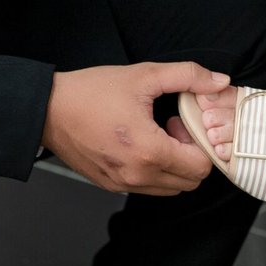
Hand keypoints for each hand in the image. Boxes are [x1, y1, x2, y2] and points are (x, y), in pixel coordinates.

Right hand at [41, 62, 229, 194]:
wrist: (47, 110)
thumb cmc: (90, 92)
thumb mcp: (144, 75)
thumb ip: (188, 76)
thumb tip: (219, 81)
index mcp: (149, 152)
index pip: (201, 167)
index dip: (201, 143)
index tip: (182, 122)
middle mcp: (137, 175)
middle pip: (190, 182)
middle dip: (190, 156)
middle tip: (173, 129)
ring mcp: (123, 184)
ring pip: (170, 189)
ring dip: (173, 166)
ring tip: (156, 136)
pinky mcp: (111, 185)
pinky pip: (147, 188)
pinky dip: (154, 172)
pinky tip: (139, 144)